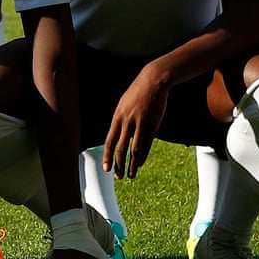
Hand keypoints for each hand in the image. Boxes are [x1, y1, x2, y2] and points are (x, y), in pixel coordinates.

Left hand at [103, 63, 168, 178]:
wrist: (152, 81)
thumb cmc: (137, 92)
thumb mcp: (123, 104)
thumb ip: (120, 120)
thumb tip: (118, 134)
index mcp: (117, 117)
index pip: (109, 141)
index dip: (107, 156)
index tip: (106, 168)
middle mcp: (126, 122)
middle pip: (120, 148)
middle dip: (118, 165)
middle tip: (118, 177)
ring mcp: (139, 124)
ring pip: (133, 149)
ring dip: (131, 165)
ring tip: (131, 175)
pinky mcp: (152, 124)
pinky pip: (146, 144)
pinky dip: (143, 156)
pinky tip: (140, 164)